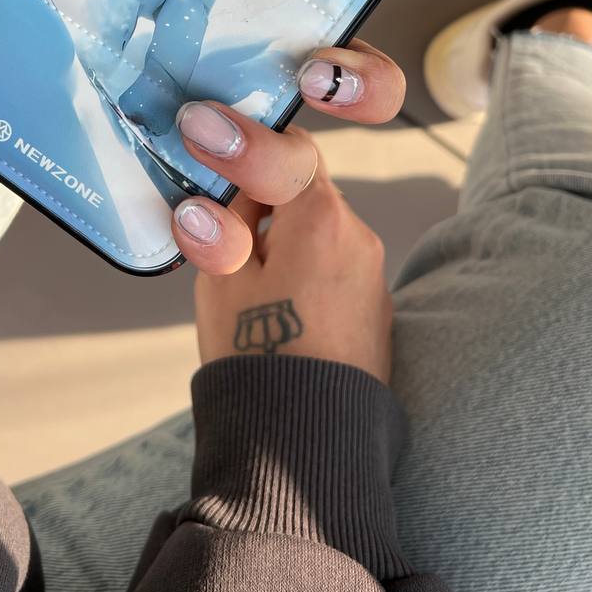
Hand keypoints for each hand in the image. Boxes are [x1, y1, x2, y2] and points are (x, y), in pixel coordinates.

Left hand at [0, 0, 497, 274]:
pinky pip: (231, 199)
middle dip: (383, 44)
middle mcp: (224, 12)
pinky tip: (198, 204)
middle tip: (357, 26)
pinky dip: (234, 214)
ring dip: (307, 129)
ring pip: (312, 124)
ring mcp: (199, 87)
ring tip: (230, 113)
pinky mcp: (162, 154)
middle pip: (352, 29)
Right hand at [194, 153, 390, 381]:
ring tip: (248, 286)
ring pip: (319, 235)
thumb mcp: (220, 278)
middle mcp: (360, 237)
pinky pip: (333, 272)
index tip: (217, 162)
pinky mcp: (374, 313)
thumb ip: (223, 219)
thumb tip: (225, 187)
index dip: (251, 149)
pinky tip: (276, 313)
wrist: (307, 444)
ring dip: (285, 242)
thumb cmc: (258, 355)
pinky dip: (305, 275)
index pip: (293, 148)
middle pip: (306, 193)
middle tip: (222, 235)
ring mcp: (372, 277)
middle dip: (264, 204)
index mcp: (323, 216)